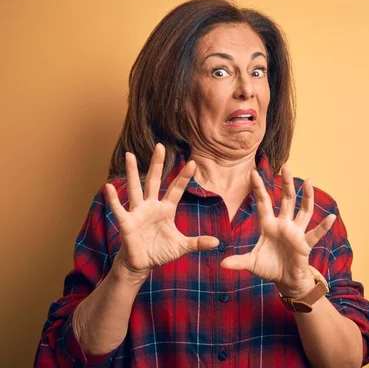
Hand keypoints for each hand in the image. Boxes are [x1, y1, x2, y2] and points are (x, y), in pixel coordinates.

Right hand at [105, 143, 218, 281]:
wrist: (142, 264)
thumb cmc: (160, 251)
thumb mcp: (182, 247)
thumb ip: (198, 243)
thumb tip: (217, 243)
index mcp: (166, 209)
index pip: (177, 190)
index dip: (184, 177)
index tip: (193, 163)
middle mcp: (151, 206)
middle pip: (155, 181)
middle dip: (158, 164)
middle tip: (160, 145)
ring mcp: (138, 212)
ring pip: (135, 188)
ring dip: (132, 172)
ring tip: (129, 155)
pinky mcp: (126, 222)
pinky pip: (119, 209)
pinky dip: (114, 199)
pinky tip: (109, 187)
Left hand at [221, 165, 335, 297]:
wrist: (285, 281)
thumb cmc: (268, 268)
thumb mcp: (251, 264)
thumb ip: (238, 262)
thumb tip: (222, 264)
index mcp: (268, 226)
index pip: (263, 203)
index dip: (259, 188)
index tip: (253, 172)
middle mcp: (283, 225)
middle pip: (286, 200)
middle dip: (286, 184)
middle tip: (286, 167)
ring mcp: (296, 232)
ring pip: (303, 211)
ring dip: (306, 197)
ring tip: (309, 181)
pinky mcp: (305, 244)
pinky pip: (315, 234)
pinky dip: (323, 226)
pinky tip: (331, 217)